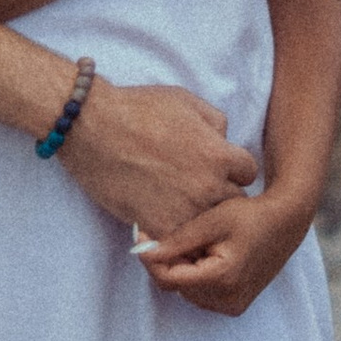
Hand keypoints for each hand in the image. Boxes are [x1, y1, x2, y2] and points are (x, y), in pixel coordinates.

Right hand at [61, 76, 257, 235]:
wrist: (93, 127)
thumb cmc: (138, 108)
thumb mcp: (186, 101)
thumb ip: (215, 121)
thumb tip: (223, 137)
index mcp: (219, 155)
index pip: (248, 172)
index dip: (232, 168)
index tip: (214, 167)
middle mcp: (208, 186)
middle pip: (233, 202)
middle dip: (220, 194)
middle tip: (196, 187)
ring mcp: (185, 210)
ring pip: (207, 225)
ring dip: (197, 216)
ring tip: (178, 204)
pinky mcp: (159, 227)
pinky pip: (179, 240)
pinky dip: (173, 231)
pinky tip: (160, 216)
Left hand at [136, 184, 314, 315]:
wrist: (285, 223)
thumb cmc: (249, 215)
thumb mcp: (212, 221)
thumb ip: (178, 239)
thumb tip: (143, 252)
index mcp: (222, 278)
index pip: (168, 278)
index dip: (150, 258)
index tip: (141, 235)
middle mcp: (227, 300)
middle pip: (176, 286)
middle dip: (167, 261)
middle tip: (166, 233)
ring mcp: (232, 306)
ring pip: (186, 291)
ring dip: (181, 268)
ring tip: (192, 241)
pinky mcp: (235, 305)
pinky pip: (201, 294)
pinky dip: (195, 275)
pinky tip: (204, 254)